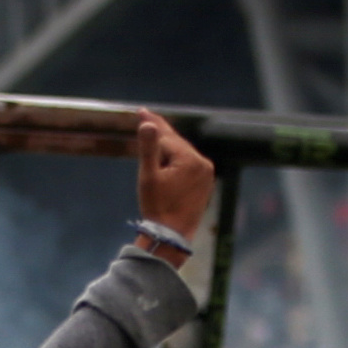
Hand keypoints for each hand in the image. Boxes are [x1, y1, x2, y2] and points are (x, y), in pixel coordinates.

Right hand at [130, 112, 214, 244]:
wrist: (172, 235)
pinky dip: (177, 159)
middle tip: (146, 116)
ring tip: (155, 133)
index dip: (152, 124)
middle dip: (161, 133)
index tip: (141, 111)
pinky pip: (188, 164)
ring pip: (182, 153)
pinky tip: (168, 156)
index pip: (167, 138)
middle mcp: (203, 163)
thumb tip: (147, 123)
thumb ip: (148, 148)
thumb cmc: (157, 206)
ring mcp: (207, 174)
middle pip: (176, 144)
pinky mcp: (205, 183)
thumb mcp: (148, 176)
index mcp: (190, 160)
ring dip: (168, 146)